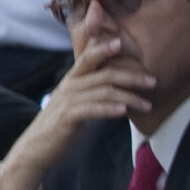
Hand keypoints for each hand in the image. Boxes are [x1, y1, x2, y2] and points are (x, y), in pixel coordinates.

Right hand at [0, 35, 156, 189]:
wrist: (36, 148)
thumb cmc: (61, 125)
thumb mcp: (77, 102)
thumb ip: (93, 91)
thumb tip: (117, 87)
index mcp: (73, 79)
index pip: (89, 56)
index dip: (104, 47)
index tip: (124, 42)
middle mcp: (70, 86)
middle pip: (104, 73)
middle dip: (131, 76)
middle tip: (153, 81)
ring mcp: (68, 101)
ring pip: (103, 91)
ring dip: (129, 97)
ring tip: (148, 105)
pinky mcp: (68, 118)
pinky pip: (92, 109)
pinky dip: (109, 108)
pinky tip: (124, 111)